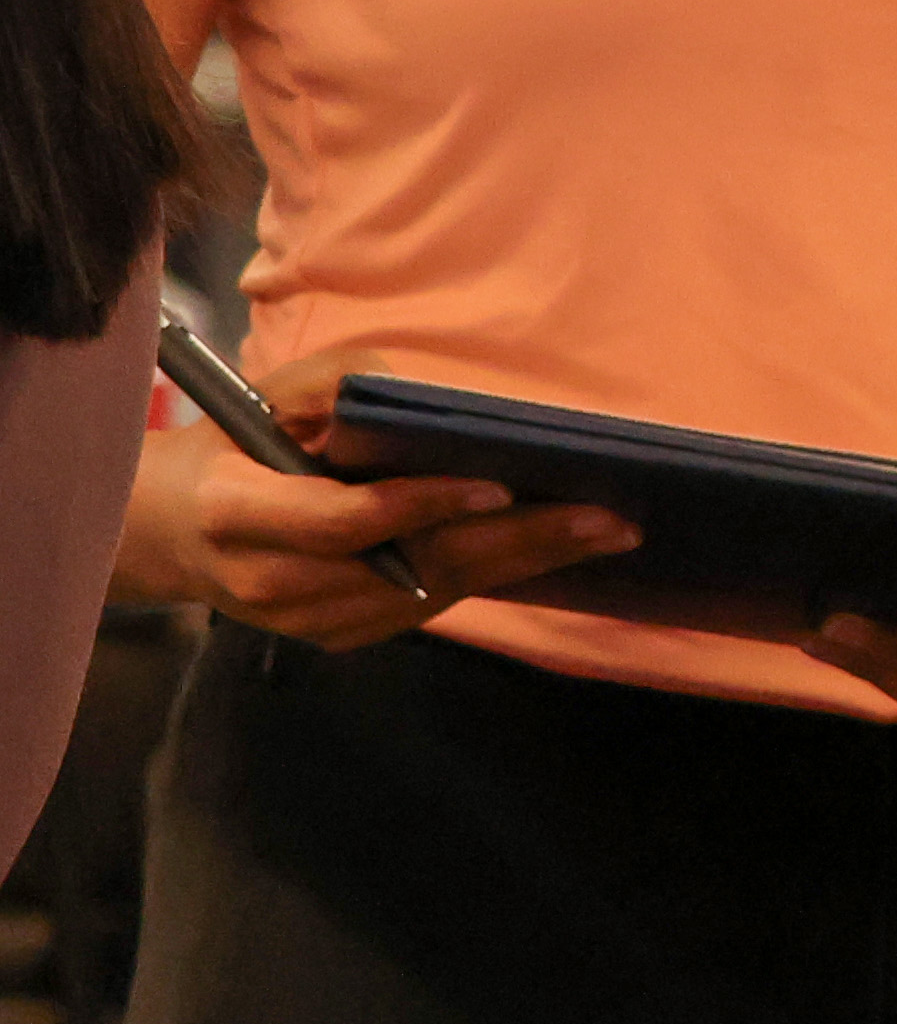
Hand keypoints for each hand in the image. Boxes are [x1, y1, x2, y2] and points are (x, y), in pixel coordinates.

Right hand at [113, 429, 625, 647]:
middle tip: (604, 518)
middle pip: (410, 568)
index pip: (345, 522)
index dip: (422, 506)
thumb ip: (335, 387)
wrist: (165, 529)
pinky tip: (554, 551)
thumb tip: (421, 395)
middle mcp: (271, 580)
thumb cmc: (228, 442)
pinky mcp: (332, 636)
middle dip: (517, 543)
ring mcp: (302, 619)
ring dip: (523, 565)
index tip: (500, 484)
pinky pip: (424, 608)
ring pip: (430, 595)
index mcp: (238, 513)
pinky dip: (490, 577)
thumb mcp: (265, 395)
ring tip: (605, 532)